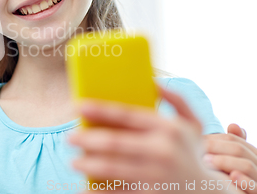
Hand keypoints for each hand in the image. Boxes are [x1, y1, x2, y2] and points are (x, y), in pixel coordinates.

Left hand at [68, 86, 210, 192]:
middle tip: (70, 138)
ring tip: (74, 161)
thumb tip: (152, 80)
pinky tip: (84, 188)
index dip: (100, 109)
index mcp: (168, 128)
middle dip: (86, 139)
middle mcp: (162, 151)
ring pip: (111, 168)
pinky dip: (98, 191)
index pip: (127, 115)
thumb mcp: (193, 124)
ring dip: (87, 164)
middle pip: (114, 143)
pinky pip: (117, 192)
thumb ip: (177, 99)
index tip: (78, 106)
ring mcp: (156, 176)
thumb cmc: (191, 153)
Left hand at [204, 124, 256, 192]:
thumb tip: (234, 125)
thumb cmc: (223, 175)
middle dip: (218, 148)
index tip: (197, 140)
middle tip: (199, 150)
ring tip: (205, 162)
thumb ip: (227, 143)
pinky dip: (244, 181)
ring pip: (247, 165)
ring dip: (225, 162)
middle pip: (239, 150)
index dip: (215, 139)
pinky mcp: (256, 192)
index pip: (233, 140)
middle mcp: (256, 164)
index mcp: (249, 154)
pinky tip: (231, 177)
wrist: (220, 191)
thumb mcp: (224, 158)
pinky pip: (255, 187)